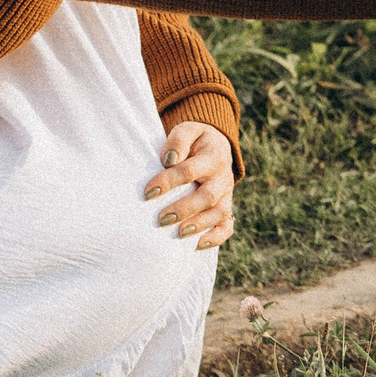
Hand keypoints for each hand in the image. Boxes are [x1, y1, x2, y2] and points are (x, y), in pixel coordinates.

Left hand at [144, 122, 235, 248]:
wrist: (215, 145)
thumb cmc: (194, 140)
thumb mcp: (187, 130)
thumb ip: (178, 141)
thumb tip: (169, 161)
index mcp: (213, 156)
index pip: (189, 170)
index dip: (169, 181)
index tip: (148, 193)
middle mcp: (223, 177)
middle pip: (207, 196)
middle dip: (184, 209)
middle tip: (161, 220)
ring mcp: (226, 194)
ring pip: (219, 213)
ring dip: (199, 225)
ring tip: (179, 234)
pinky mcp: (226, 207)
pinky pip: (227, 226)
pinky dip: (216, 237)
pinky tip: (198, 245)